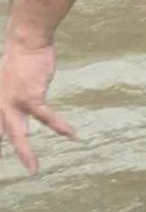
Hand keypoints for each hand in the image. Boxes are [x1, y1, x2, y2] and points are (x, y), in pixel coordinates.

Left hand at [0, 37, 71, 174]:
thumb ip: (12, 93)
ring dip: (26, 152)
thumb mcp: (9, 79)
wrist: (27, 42)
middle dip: (8, 151)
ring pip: (18, 134)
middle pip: (3, 134)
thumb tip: (21, 100)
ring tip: (34, 168)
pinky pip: (46, 117)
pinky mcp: (30, 98)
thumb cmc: (22, 57)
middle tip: (20, 169)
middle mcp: (0, 104)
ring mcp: (12, 103)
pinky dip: (60, 126)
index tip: (1, 149)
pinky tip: (71, 134)